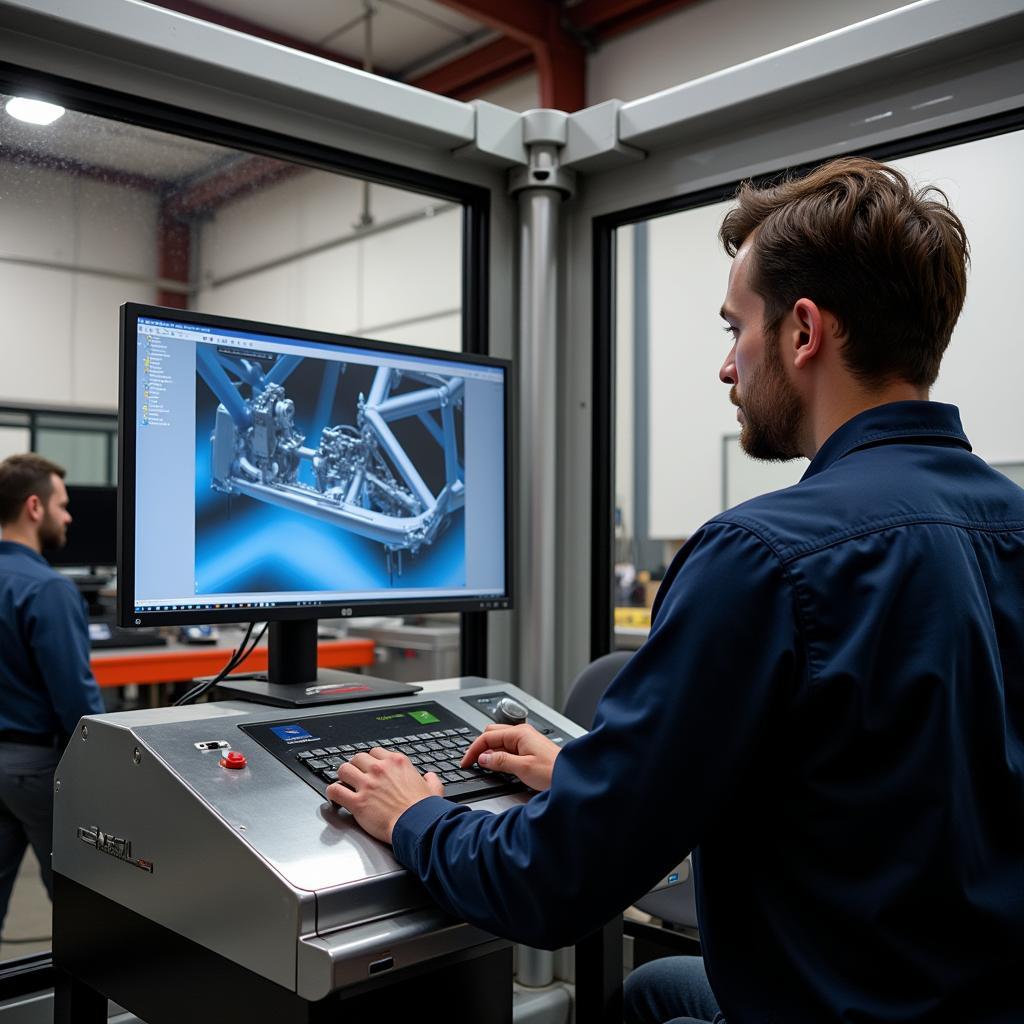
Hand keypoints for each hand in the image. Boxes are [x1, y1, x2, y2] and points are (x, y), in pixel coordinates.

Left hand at [326, 748, 442, 842]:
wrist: (418, 825)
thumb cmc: (425, 809)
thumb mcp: (434, 789)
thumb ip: (431, 780)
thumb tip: (430, 777)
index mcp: (397, 762)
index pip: (375, 752)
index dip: (371, 761)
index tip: (369, 768)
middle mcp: (380, 769)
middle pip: (358, 758)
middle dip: (355, 766)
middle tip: (355, 776)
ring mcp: (368, 784)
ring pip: (344, 770)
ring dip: (342, 777)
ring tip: (343, 784)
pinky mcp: (358, 802)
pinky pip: (336, 791)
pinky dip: (332, 793)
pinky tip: (335, 797)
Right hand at [460, 723, 560, 790]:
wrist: (573, 778)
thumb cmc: (554, 772)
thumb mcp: (523, 768)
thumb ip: (500, 762)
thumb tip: (483, 758)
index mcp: (520, 734)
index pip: (488, 736)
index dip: (474, 750)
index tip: (465, 762)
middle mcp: (522, 734)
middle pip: (492, 734)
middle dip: (480, 747)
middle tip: (472, 763)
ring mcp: (526, 741)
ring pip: (499, 741)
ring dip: (489, 752)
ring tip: (482, 765)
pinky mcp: (529, 750)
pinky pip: (508, 749)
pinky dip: (499, 756)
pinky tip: (498, 766)